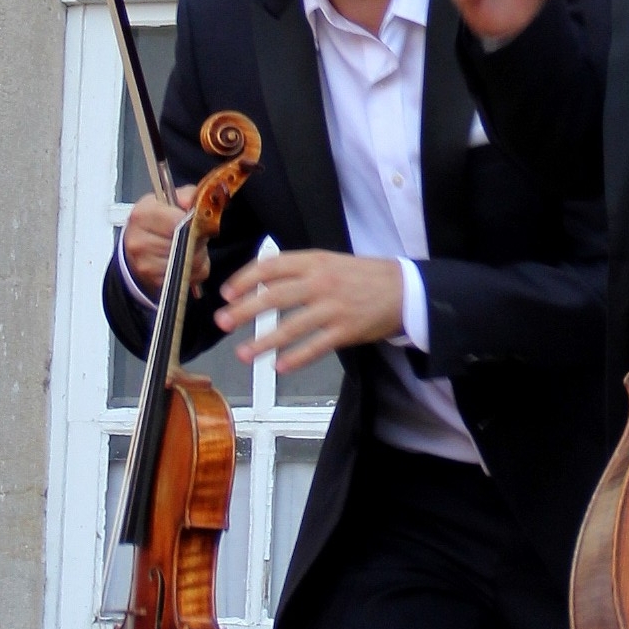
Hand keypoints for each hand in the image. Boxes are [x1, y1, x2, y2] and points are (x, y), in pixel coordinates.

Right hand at [121, 186, 208, 298]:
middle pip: (186, 242)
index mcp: (142, 215)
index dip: (192, 221)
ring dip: (198, 254)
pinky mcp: (156, 281)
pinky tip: (186, 260)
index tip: (194, 221)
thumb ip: (186, 196)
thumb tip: (195, 203)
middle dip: (197, 238)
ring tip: (188, 246)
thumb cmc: (153, 223)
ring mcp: (146, 264)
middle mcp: (140, 241)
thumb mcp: (166, 200)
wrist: (135, 248)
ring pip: (190, 261)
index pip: (177, 220)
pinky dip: (194, 270)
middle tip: (193, 234)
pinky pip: (190, 276)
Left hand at [215, 249, 405, 369]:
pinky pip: (315, 347)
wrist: (405, 289)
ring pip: (290, 327)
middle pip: (274, 296)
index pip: (271, 266)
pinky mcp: (346, 330)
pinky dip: (296, 359)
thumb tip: (263, 283)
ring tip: (244, 354)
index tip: (226, 293)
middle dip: (244, 311)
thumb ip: (300, 270)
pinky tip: (279, 367)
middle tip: (222, 323)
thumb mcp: (331, 261)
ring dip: (263, 342)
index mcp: (315, 261)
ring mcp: (334, 308)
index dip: (245, 279)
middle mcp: (321, 282)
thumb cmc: (364, 276)